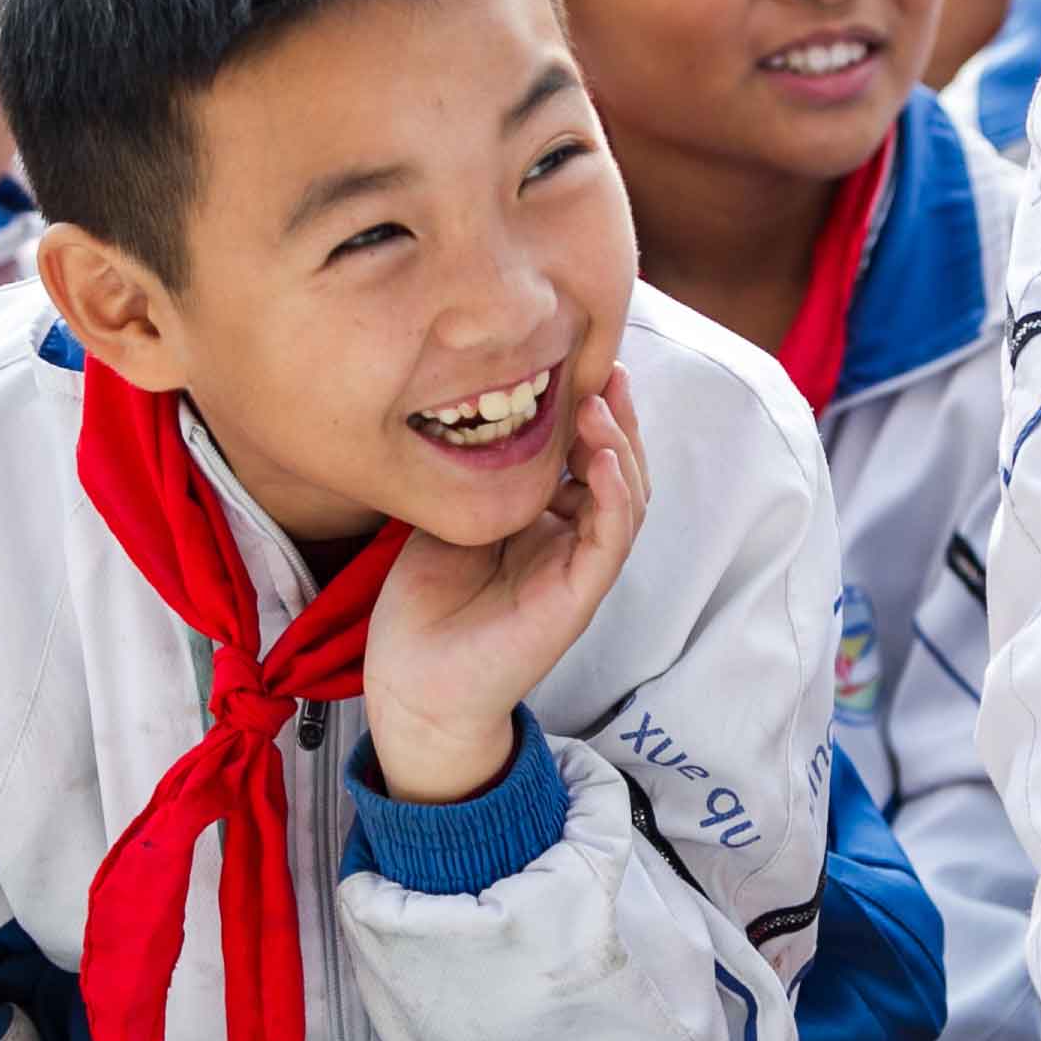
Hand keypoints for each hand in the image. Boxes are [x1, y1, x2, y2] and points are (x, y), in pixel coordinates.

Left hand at [364, 366, 649, 802]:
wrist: (414, 682)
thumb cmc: (425, 603)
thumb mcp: (447, 513)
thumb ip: (474, 469)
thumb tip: (480, 401)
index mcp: (545, 518)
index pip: (585, 453)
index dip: (590, 407)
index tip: (580, 358)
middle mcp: (571, 538)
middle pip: (618, 466)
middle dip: (617, 415)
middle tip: (606, 367)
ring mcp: (579, 567)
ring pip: (626, 498)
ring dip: (620, 447)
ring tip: (601, 403)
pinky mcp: (578, 597)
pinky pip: (610, 542)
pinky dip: (614, 498)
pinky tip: (604, 461)